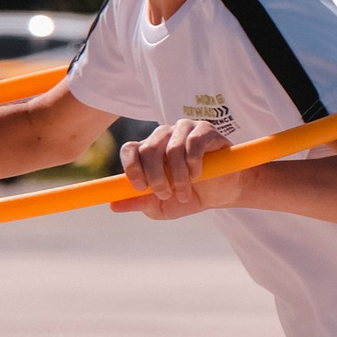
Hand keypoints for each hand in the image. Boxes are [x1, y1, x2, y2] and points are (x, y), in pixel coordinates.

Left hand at [110, 118, 244, 219]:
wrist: (223, 193)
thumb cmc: (190, 196)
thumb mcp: (161, 206)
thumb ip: (139, 203)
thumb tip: (112, 206)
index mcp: (148, 151)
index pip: (130, 149)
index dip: (132, 168)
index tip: (140, 187)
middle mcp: (163, 136)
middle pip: (148, 148)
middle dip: (155, 177)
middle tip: (166, 194)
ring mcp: (184, 130)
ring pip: (172, 148)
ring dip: (178, 177)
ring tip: (185, 192)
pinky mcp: (205, 130)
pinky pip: (193, 143)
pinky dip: (194, 164)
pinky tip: (198, 174)